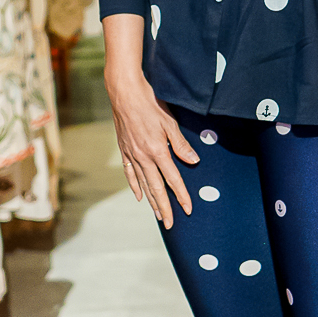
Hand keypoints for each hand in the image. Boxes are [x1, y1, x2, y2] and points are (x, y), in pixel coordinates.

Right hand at [102, 14, 197, 227]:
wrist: (124, 93)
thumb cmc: (150, 104)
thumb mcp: (170, 122)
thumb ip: (180, 144)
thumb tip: (193, 162)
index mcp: (157, 151)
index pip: (172, 179)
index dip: (181, 195)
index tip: (188, 209)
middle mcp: (143, 157)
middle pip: (156, 188)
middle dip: (165, 207)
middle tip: (171, 224)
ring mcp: (131, 154)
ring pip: (143, 183)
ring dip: (151, 201)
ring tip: (158, 215)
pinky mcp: (124, 150)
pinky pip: (129, 172)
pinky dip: (135, 186)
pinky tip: (139, 196)